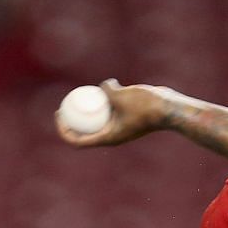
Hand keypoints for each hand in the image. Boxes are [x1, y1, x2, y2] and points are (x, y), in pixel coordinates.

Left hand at [53, 79, 177, 147]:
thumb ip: (108, 90)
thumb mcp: (122, 96)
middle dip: (70, 122)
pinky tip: (98, 88)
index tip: (59, 116)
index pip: (79, 141)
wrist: (168, 109)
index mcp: (108, 138)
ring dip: (86, 112)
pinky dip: (102, 102)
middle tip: (62, 107)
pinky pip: (108, 111)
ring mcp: (119, 127)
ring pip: (97, 122)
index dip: (64, 131)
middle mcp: (112, 135)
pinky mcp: (126, 118)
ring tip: (76, 97)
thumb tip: (101, 85)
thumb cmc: (146, 106)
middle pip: (84, 133)